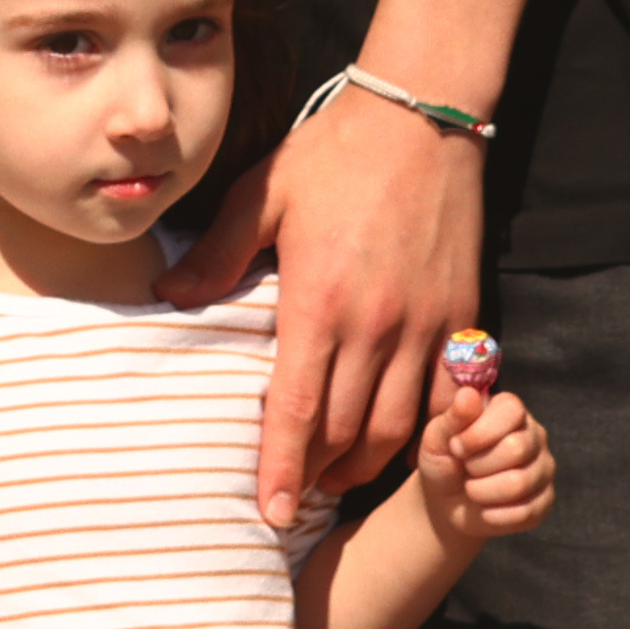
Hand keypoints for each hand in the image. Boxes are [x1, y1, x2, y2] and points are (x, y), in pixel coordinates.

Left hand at [166, 87, 482, 525]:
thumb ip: (217, 255)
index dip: (283, 468)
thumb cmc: (334, 153)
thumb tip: (168, 296)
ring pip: (397, 424)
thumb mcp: (262, 194)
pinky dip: (428, 429)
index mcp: (319, 301)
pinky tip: (402, 439)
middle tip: (297, 496)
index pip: (297, 410)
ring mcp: (424, 324)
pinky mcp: (461, 313)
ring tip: (339, 477)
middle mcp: (375, 325)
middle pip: (345, 431)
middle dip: (318, 473)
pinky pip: (448, 395)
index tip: (273, 511)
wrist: (421, 117)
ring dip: (366, 461)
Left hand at [410, 380, 558, 551]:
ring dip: (483, 492)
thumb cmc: (444, 459)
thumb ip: (453, 417)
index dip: (479, 432)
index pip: (512, 411)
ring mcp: (544, 469)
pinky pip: (524, 513)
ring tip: (472, 488)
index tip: (457, 446)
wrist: (447, 501)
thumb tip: (468, 395)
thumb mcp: (437, 437)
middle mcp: (534, 436)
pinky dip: (494, 515)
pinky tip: (485, 508)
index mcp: (511, 411)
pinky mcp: (545, 501)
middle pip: (517, 449)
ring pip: (519, 483)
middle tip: (466, 468)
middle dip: (478, 465)